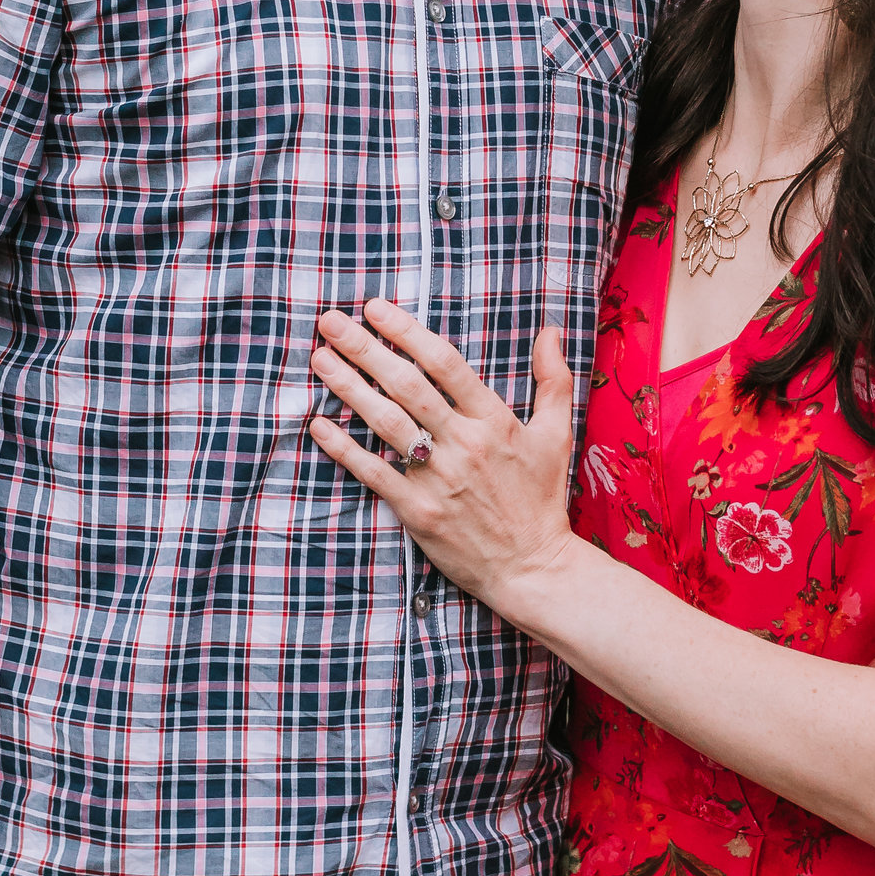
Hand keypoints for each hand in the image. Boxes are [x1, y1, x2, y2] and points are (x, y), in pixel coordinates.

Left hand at [309, 301, 576, 617]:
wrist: (531, 567)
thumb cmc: (540, 499)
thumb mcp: (556, 435)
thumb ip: (553, 378)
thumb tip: (550, 330)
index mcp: (494, 421)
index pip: (444, 364)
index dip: (407, 332)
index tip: (376, 308)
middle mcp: (464, 444)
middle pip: (407, 385)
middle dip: (364, 348)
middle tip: (330, 321)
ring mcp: (439, 478)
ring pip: (386, 422)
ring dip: (348, 388)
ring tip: (320, 359)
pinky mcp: (417, 511)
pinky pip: (374, 473)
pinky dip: (343, 448)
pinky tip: (318, 425)